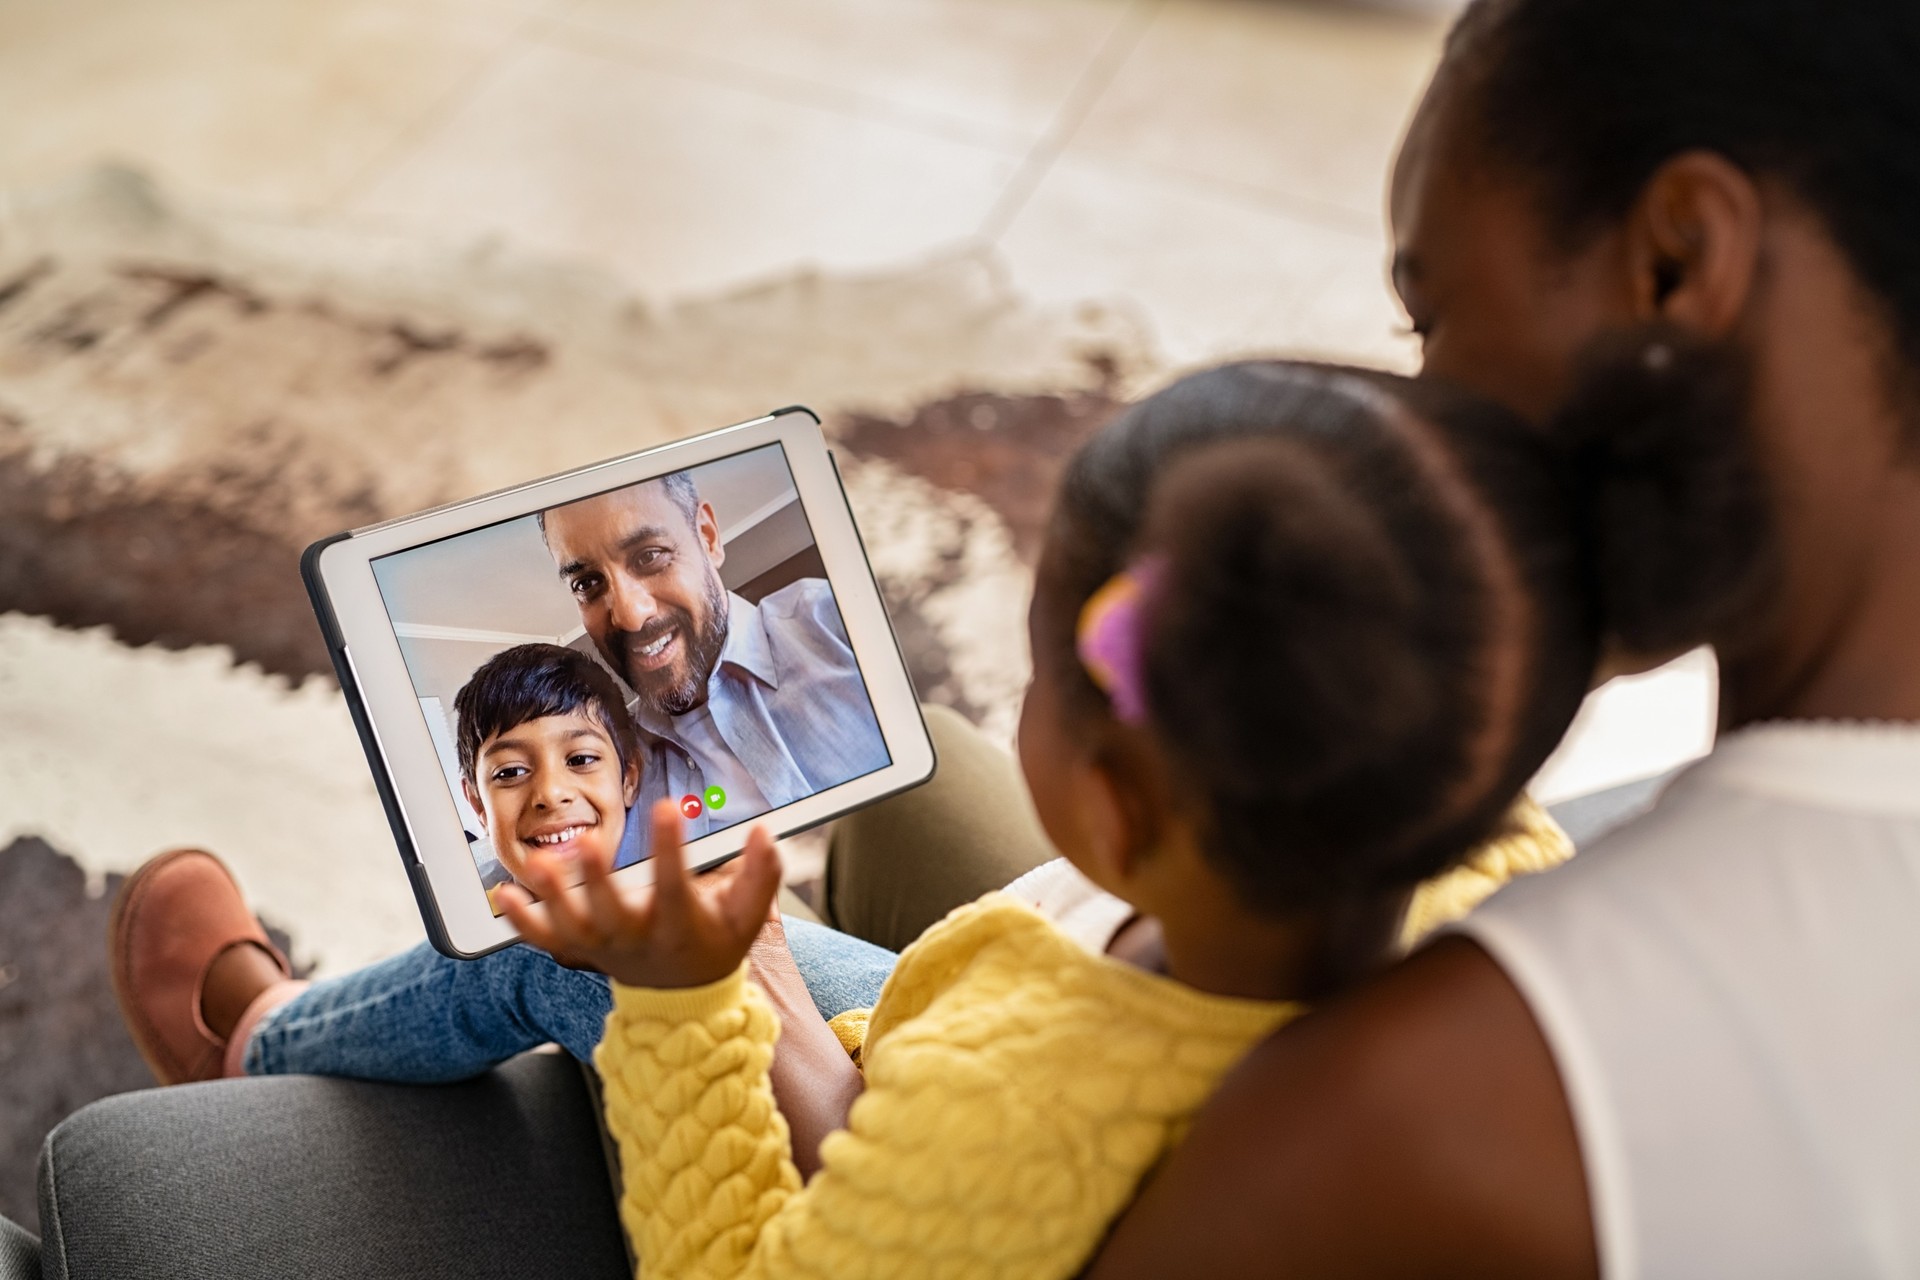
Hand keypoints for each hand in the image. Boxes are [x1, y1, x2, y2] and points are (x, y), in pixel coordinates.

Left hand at [497, 797, 781, 989]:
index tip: (668, 808)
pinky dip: (523, 921)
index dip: (672, 848)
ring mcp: (603, 947)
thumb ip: (761, 874)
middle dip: (597, 879)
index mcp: (679, 926)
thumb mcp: (747, 915)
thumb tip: (763, 831)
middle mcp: (636, 940)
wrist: (684, 997)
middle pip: (612, 912)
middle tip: (585, 843)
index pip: (675, 886)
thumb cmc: (714, 944)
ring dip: (551, 897)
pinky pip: (546, 939)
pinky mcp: (580, 950)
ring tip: (536, 862)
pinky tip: (504, 894)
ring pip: (571, 927)